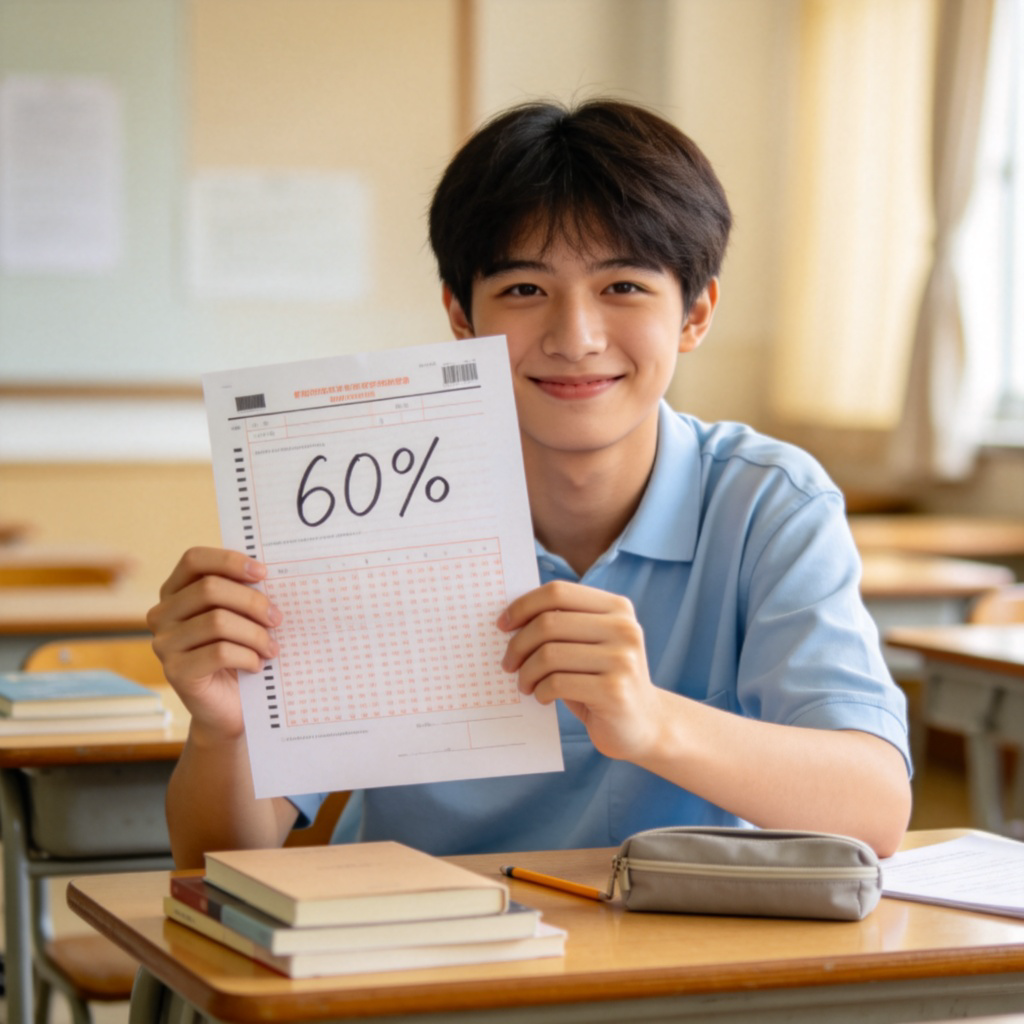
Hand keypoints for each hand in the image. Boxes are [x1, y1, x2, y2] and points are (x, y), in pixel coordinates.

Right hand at [147, 547, 280, 739]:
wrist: (231, 707)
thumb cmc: (239, 653)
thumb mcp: (240, 618)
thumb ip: (244, 594)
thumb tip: (268, 575)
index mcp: (175, 592)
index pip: (194, 560)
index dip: (229, 560)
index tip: (263, 572)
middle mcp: (162, 615)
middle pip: (210, 589)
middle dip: (252, 601)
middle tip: (278, 618)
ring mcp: (163, 644)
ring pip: (217, 621)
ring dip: (255, 633)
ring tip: (272, 647)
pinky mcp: (175, 672)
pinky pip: (219, 652)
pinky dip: (247, 656)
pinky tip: (257, 665)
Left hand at [498, 581, 663, 761]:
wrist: (645, 725)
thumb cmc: (603, 680)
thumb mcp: (589, 645)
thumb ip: (562, 625)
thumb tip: (510, 617)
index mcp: (617, 608)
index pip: (558, 592)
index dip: (523, 605)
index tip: (503, 625)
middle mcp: (624, 628)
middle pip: (548, 622)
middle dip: (518, 645)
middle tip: (508, 664)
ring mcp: (623, 659)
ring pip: (549, 654)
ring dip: (526, 672)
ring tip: (525, 684)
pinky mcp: (614, 691)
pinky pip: (557, 683)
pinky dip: (540, 691)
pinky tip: (543, 697)